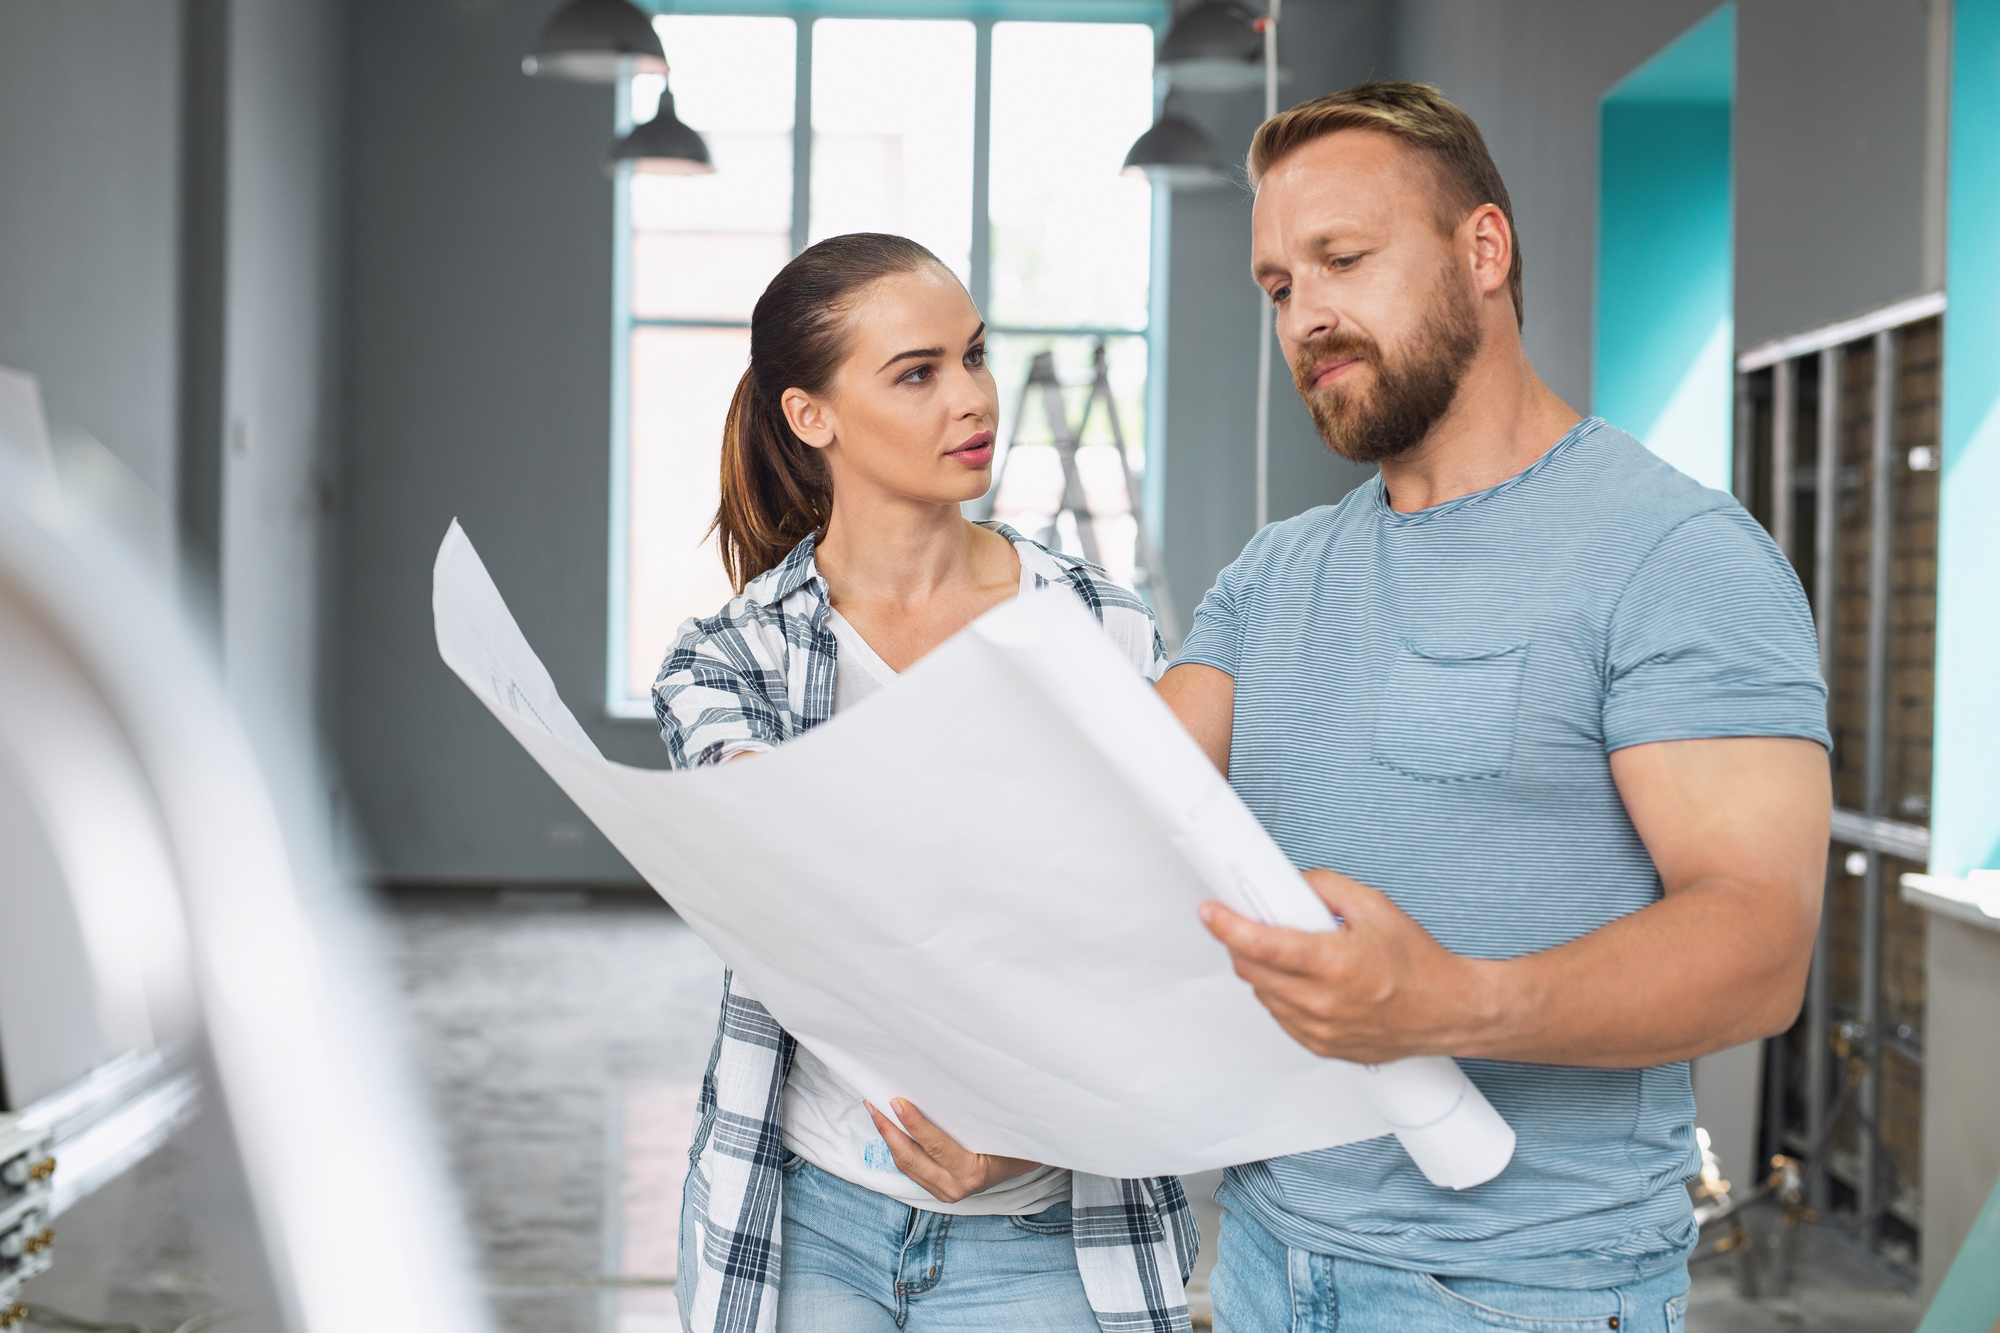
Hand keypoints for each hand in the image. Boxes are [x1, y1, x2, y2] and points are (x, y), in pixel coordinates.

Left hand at [864, 1098, 1039, 1203]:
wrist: (1026, 1166)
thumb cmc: (1018, 1143)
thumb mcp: (1004, 1129)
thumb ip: (980, 1116)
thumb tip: (951, 1085)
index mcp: (973, 1172)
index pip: (936, 1146)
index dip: (914, 1124)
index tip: (897, 1102)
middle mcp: (955, 1187)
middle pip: (911, 1158)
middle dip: (888, 1130)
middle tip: (873, 1104)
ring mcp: (945, 1192)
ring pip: (906, 1165)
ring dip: (888, 1138)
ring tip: (874, 1112)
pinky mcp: (938, 1190)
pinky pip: (911, 1169)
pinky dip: (898, 1148)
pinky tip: (889, 1130)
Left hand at [1199, 868, 1493, 1063]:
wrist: (1449, 1011)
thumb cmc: (1420, 965)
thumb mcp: (1375, 907)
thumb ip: (1327, 887)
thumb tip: (1293, 881)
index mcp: (1334, 964)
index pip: (1262, 945)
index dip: (1227, 926)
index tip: (1210, 912)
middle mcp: (1323, 1002)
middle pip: (1252, 971)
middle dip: (1244, 944)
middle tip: (1254, 925)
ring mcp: (1320, 1030)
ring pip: (1263, 995)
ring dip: (1265, 971)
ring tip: (1296, 955)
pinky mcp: (1322, 1047)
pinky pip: (1281, 1017)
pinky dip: (1282, 996)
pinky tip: (1306, 981)